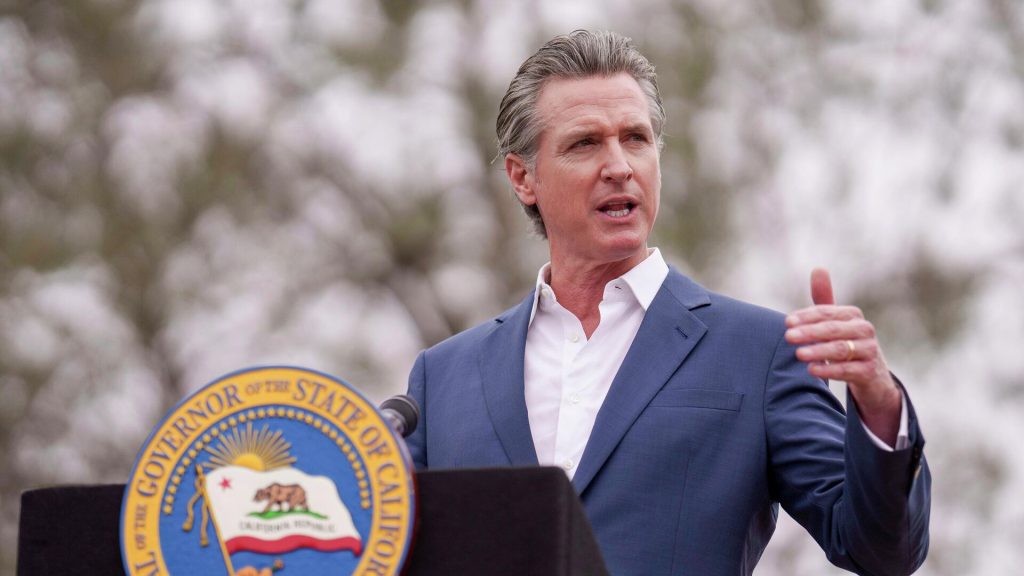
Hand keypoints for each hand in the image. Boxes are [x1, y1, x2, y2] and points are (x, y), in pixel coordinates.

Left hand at [785, 268, 901, 443]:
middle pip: (833, 329)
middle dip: (809, 332)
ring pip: (840, 349)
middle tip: (788, 337)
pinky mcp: (869, 371)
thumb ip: (824, 300)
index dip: (806, 317)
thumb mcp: (835, 322)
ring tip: (798, 354)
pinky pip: (847, 370)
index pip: (826, 313)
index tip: (787, 323)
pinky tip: (812, 370)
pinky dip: (829, 369)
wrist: (872, 376)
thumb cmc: (846, 343)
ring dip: (818, 351)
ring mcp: (869, 351)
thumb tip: (818, 268)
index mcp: (852, 315)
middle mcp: (864, 330)